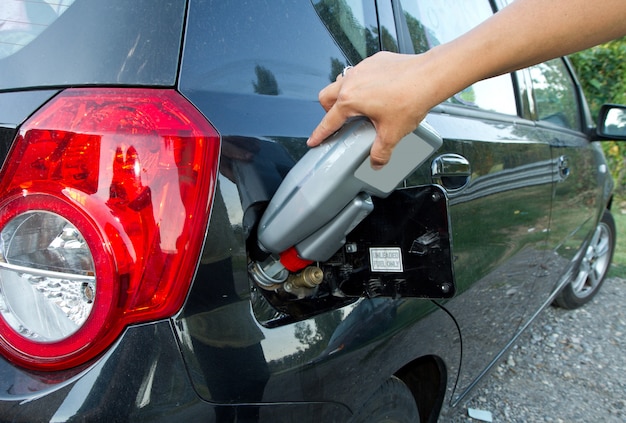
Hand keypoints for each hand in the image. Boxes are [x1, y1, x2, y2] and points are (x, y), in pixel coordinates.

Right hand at [307, 52, 438, 168]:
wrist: (429, 76)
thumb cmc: (410, 98)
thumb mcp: (392, 133)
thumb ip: (381, 152)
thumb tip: (377, 161)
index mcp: (350, 100)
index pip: (328, 121)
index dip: (320, 134)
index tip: (314, 139)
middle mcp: (352, 81)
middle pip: (326, 96)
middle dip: (328, 110)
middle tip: (338, 121)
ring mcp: (362, 68)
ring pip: (341, 81)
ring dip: (343, 94)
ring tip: (357, 106)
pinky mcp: (375, 61)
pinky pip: (360, 72)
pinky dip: (362, 83)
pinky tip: (376, 92)